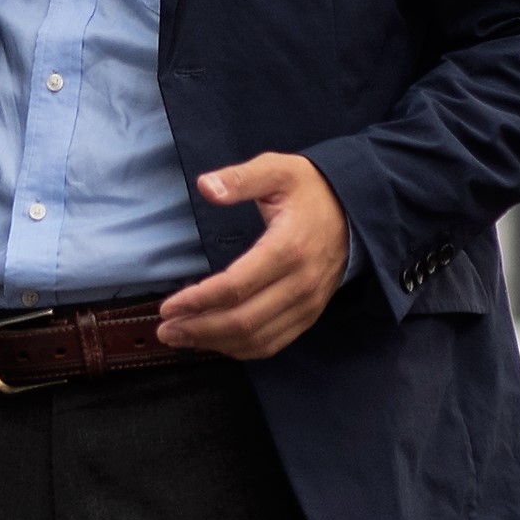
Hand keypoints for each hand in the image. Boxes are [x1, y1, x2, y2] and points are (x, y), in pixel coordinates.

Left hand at [156, 152, 353, 361]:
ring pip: (256, 338)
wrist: (354, 211)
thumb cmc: (309, 190)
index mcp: (288, 249)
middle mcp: (300, 284)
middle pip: (243, 320)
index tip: (168, 305)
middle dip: (198, 329)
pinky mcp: (309, 315)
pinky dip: (240, 349)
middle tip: (165, 329)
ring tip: (181, 337)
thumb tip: (205, 186)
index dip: (198, 300)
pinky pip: (273, 343)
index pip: (236, 287)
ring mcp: (307, 304)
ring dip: (215, 343)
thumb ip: (240, 178)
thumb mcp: (277, 170)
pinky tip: (214, 341)